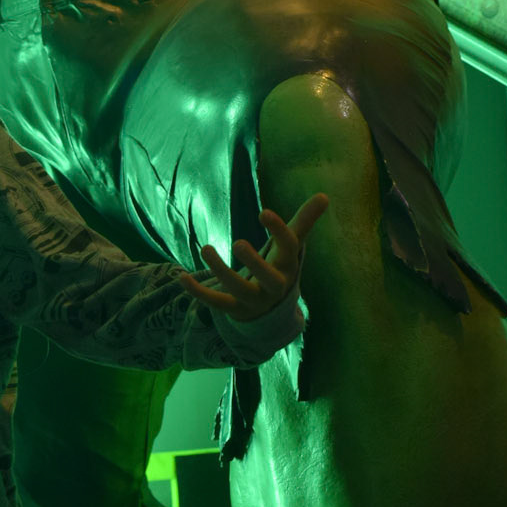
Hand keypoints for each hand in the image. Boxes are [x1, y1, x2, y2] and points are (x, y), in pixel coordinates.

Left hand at [182, 196, 328, 323]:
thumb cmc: (279, 267)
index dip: (279, 231)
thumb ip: (304, 221)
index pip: (290, 248)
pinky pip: (215, 303)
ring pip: (238, 290)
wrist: (271, 311)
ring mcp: (253, 300)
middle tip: (238, 243)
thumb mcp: (290, 247)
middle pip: (268, 279)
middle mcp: (273, 286)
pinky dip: (198, 292)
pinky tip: (180, 276)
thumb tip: (325, 196)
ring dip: (220, 271)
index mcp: (289, 266)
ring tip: (206, 248)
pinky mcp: (234, 310)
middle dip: (255, 263)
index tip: (264, 213)